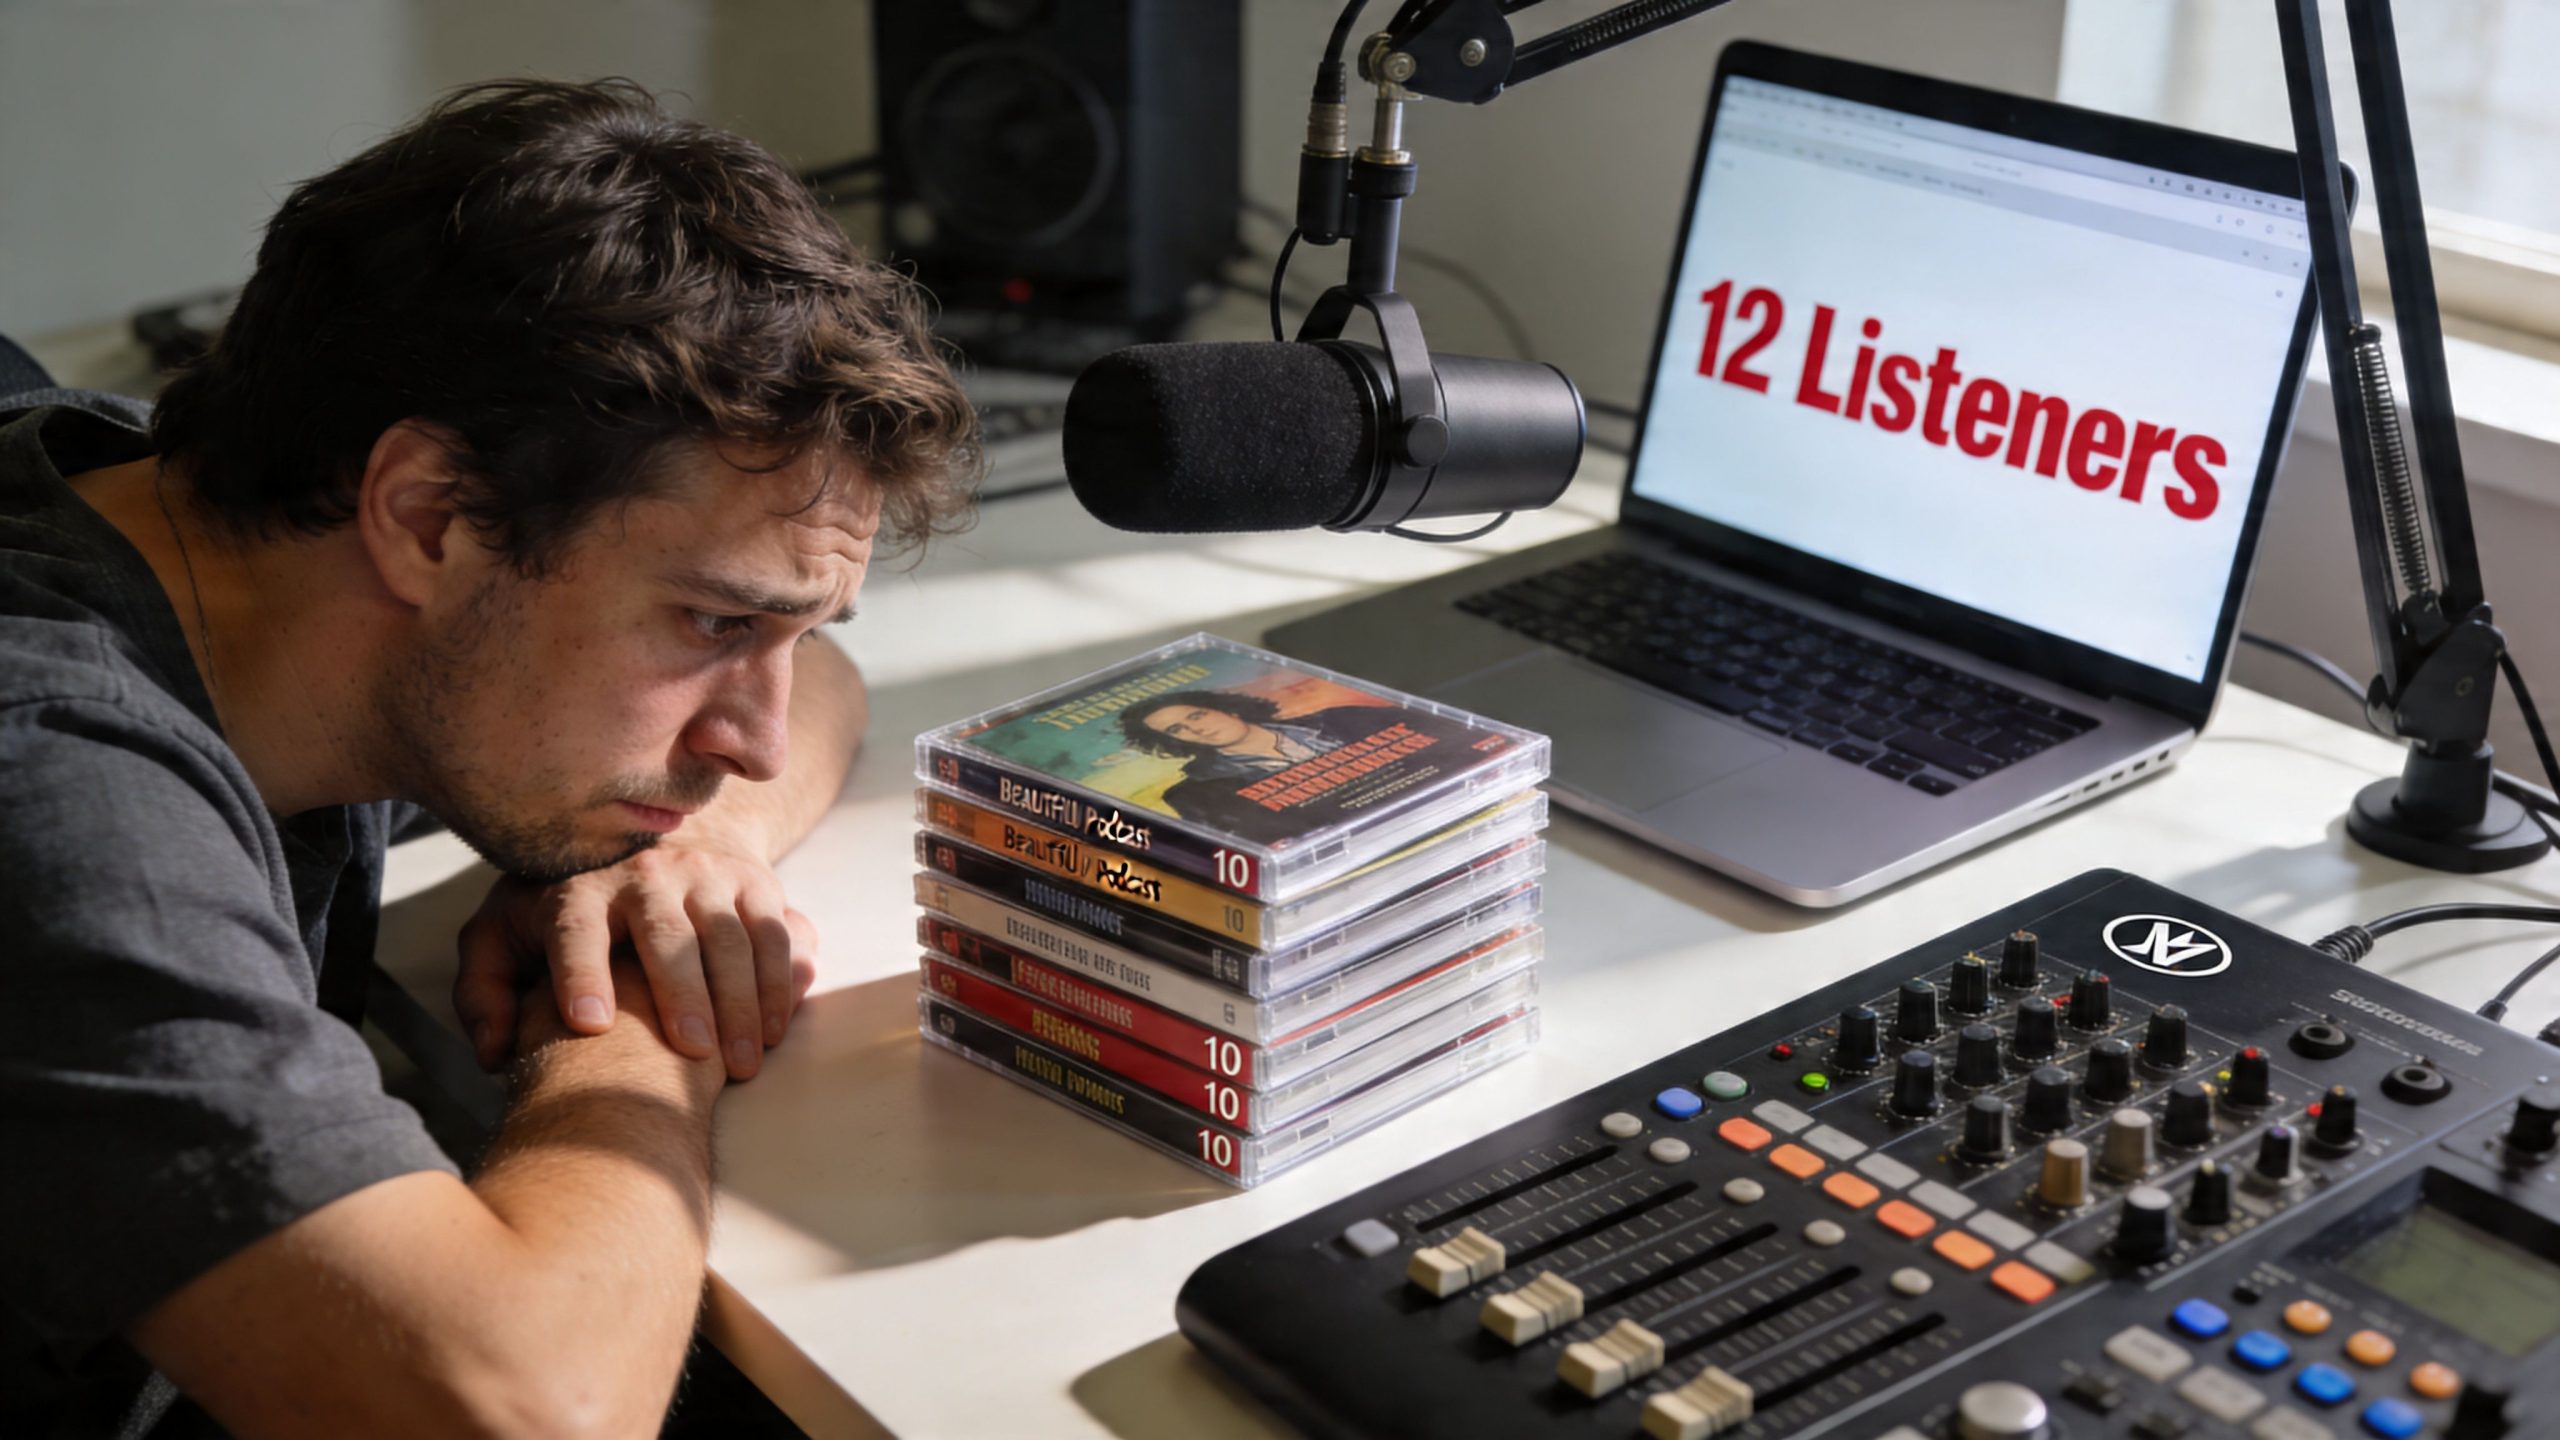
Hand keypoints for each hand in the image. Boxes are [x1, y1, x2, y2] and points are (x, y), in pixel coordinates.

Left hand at [454, 836, 818, 1078]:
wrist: (655, 845)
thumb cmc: (569, 916)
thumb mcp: (506, 938)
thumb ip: (485, 993)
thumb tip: (496, 1051)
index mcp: (575, 888)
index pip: (574, 928)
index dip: (581, 973)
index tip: (590, 1025)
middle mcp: (644, 872)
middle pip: (668, 933)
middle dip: (684, 994)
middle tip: (693, 1055)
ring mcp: (706, 872)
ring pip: (733, 935)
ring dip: (742, 1001)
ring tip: (741, 1064)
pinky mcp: (755, 882)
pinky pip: (776, 933)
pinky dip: (780, 983)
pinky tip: (773, 1031)